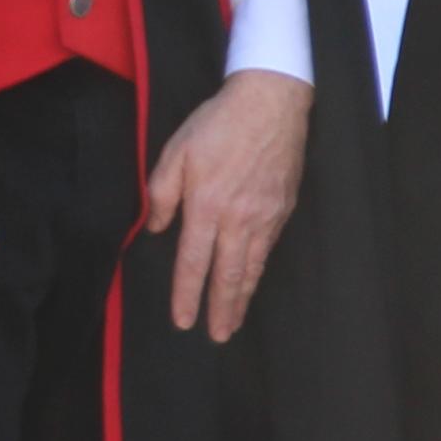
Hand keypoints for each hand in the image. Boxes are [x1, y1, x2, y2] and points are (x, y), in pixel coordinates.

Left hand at [144, 69, 311, 340]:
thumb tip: (158, 228)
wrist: (271, 104)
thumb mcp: (175, 152)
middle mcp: (238, 218)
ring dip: (242, 298)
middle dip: (221, 309)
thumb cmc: (218, 124)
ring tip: (235, 321)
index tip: (183, 321)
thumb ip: (161, 193)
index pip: (193, 262)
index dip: (186, 295)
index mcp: (206, 205)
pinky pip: (267, 248)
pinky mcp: (283, 209)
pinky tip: (251, 280)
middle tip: (218, 336)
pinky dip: (257, 270)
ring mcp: (265, 216)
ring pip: (252, 267)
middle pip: (229, 275)